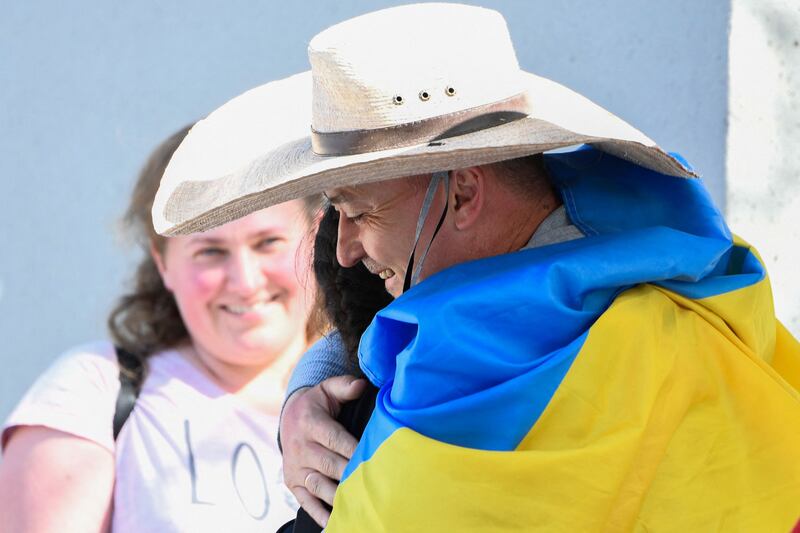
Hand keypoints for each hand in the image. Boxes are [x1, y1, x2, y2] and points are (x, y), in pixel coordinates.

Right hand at [281, 375, 365, 527]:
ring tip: (360, 504)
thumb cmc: (317, 404)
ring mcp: (295, 467)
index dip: (353, 450)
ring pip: (319, 485)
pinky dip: (319, 513)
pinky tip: (336, 521)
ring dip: (338, 497)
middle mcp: (300, 447)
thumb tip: (360, 385)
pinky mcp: (292, 483)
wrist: (288, 418)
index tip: (373, 459)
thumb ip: (344, 386)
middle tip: (373, 484)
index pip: (335, 439)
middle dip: (350, 475)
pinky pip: (306, 501)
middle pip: (329, 465)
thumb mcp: (327, 389)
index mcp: (310, 423)